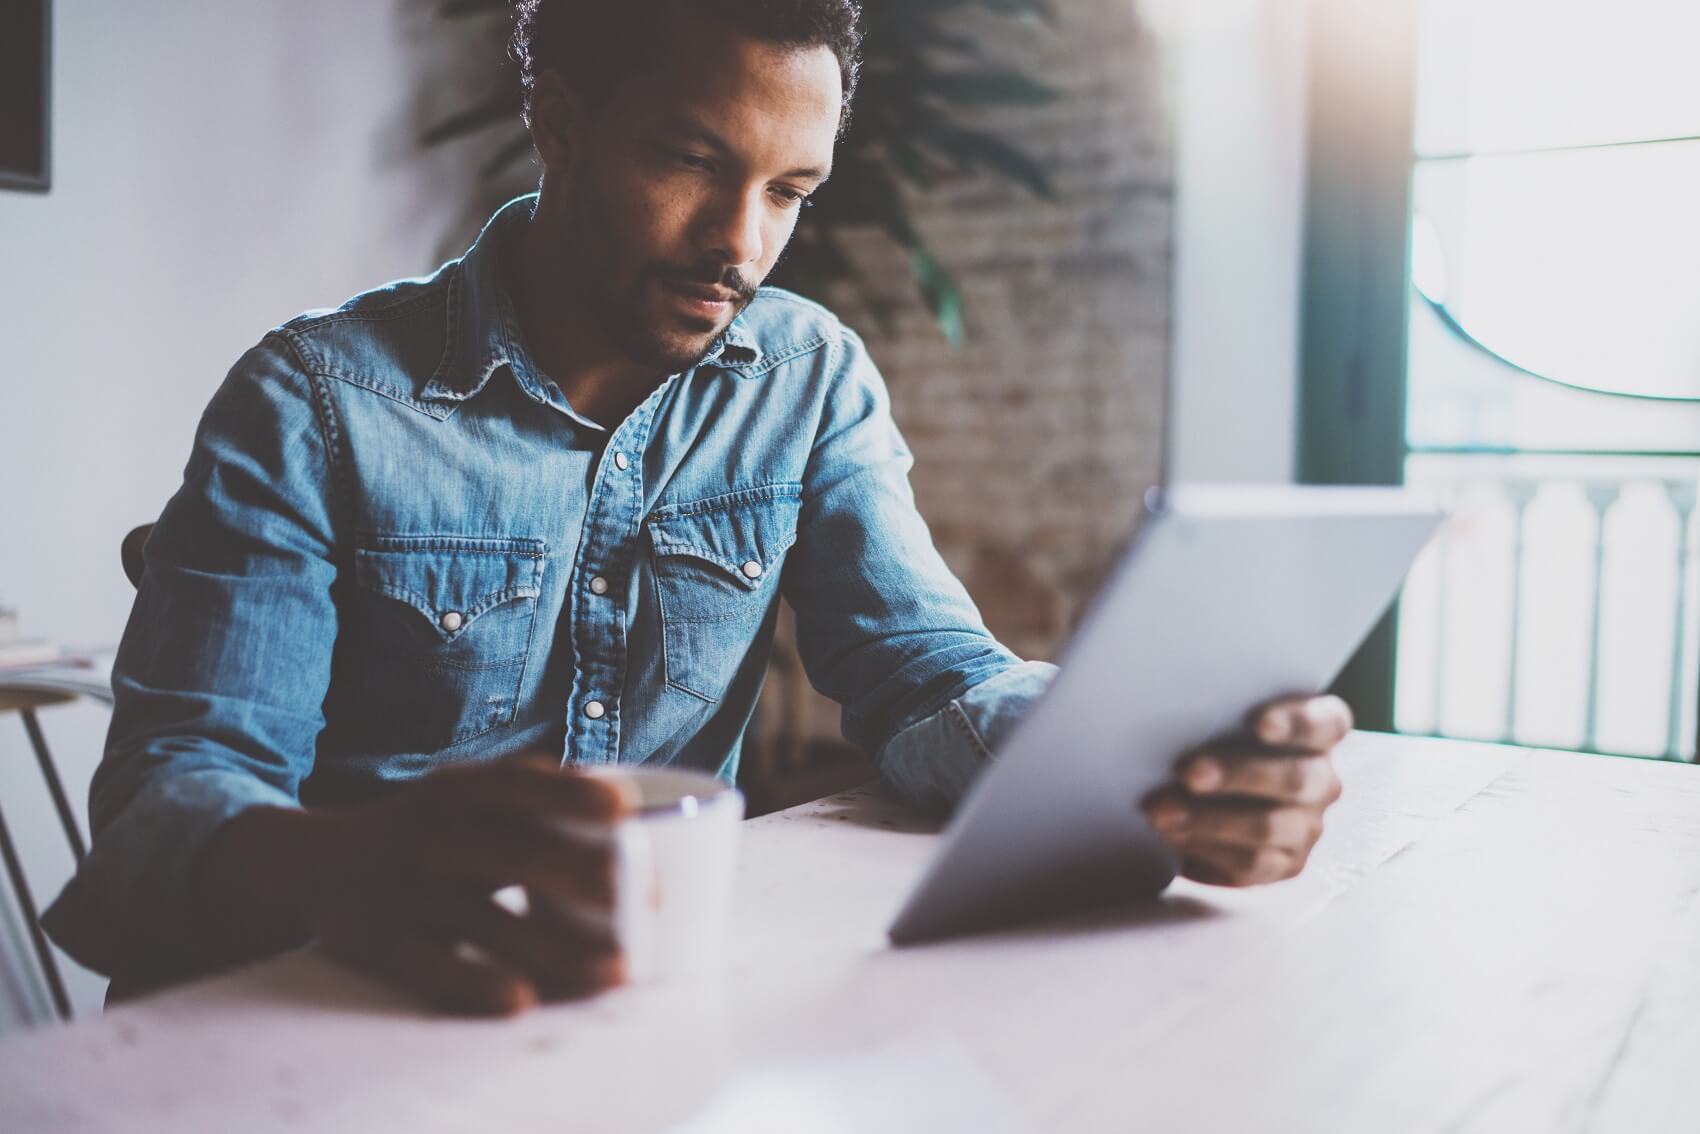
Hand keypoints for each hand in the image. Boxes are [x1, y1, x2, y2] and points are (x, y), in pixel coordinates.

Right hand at [196, 752, 632, 1014]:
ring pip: (489, 922)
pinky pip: (433, 966)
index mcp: (455, 790)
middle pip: (515, 856)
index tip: (627, 809)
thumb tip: (628, 800)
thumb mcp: (461, 790)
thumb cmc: (421, 824)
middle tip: (651, 902)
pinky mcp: (381, 943)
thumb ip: (529, 791)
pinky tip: (521, 999)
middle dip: (587, 878)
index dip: (571, 794)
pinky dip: (475, 982)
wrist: (308, 861)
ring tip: (619, 969)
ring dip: (557, 948)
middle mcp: (430, 835)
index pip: (518, 784)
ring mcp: (406, 891)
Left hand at [1140, 695, 1350, 886]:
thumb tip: (1174, 719)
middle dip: (1237, 775)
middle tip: (1190, 772)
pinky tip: (1172, 833)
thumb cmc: (1216, 743)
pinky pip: (1250, 861)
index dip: (1297, 722)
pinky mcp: (1286, 864)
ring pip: (1267, 826)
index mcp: (1319, 733)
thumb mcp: (1221, 723)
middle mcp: (1322, 780)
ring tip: (1161, 811)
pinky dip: (1205, 847)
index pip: (1325, 723)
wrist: (1208, 802)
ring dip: (1209, 820)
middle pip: (1294, 778)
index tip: (1259, 723)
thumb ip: (1216, 717)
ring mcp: (1307, 826)